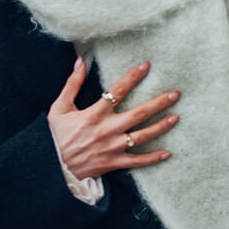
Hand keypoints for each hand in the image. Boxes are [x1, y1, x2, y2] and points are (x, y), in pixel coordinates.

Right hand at [47, 58, 179, 179]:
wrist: (52, 166)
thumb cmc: (56, 136)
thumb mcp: (59, 108)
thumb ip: (72, 84)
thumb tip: (80, 61)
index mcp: (95, 114)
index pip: (118, 91)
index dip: (133, 77)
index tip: (146, 66)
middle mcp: (107, 130)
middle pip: (139, 114)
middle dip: (158, 103)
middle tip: (175, 94)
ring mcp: (112, 148)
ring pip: (142, 136)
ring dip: (160, 127)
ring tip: (176, 117)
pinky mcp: (114, 163)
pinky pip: (137, 161)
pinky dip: (153, 158)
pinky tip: (168, 153)